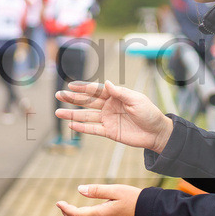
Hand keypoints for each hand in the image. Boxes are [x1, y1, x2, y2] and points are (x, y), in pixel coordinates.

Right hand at [55, 80, 172, 152]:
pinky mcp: (109, 132)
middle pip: (87, 102)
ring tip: (58, 112)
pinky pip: (92, 129)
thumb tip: (107, 83)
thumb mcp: (136, 99)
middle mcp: (108, 106)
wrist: (157, 133)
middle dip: (72, 99)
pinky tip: (71, 125)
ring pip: (86, 116)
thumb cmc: (149, 113)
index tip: (70, 86)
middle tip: (58, 96)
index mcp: (115, 95)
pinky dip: (82, 127)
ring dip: (72, 114)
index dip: (83, 88)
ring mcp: (107, 119)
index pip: (95, 90)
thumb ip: (120, 92)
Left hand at [56, 183, 140, 215]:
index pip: (75, 214)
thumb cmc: (135, 200)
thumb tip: (79, 189)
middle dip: (67, 215)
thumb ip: (96, 190)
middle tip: (62, 206)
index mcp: (101, 215)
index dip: (65, 209)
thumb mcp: (116, 190)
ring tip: (71, 212)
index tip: (58, 202)